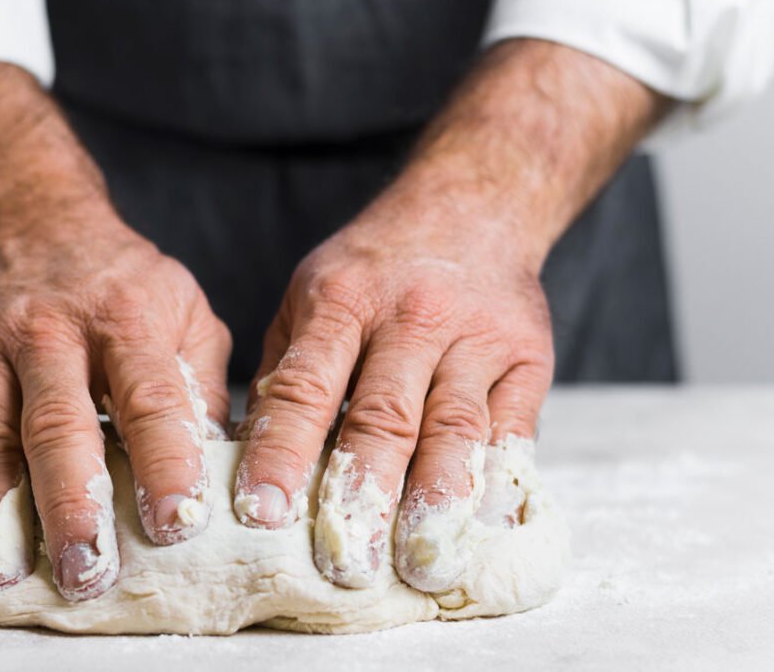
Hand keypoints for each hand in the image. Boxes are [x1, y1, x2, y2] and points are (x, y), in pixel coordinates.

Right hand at [0, 64, 229, 600]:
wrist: (34, 228)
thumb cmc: (125, 286)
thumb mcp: (187, 314)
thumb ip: (203, 387)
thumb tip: (222, 468)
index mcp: (127, 319)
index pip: (150, 399)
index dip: (164, 462)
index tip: (177, 525)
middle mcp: (50, 330)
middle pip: (58, 427)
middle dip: (71, 507)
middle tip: (86, 573)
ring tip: (7, 576)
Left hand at [232, 175, 553, 587]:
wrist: (470, 208)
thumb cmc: (373, 269)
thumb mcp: (311, 296)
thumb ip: (286, 371)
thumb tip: (246, 457)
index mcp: (341, 301)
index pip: (306, 387)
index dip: (282, 453)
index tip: (261, 514)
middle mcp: (410, 317)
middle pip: (383, 416)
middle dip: (361, 495)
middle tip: (344, 564)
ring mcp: (474, 336)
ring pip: (454, 425)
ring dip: (437, 498)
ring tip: (420, 562)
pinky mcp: (527, 356)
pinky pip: (515, 425)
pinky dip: (499, 478)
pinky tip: (484, 524)